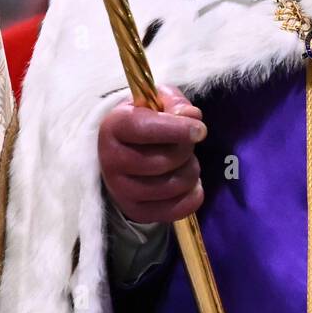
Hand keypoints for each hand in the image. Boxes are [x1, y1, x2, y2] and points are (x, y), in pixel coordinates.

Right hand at [98, 84, 206, 223]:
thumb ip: (176, 104)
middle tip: (186, 142)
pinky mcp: (135, 211)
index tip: (200, 130)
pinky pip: (177, 209)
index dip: (177, 129)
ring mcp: (120, 190)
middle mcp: (111, 160)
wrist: (123, 149)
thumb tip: (192, 116)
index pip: (144, 129)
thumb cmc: (144, 119)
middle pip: (164, 160)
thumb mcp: (157, 101)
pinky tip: (189, 182)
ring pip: (174, 185)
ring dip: (191, 170)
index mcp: (114, 126)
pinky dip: (193, 195)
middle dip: (186, 149)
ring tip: (184, 161)